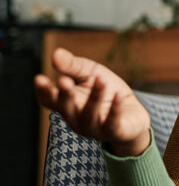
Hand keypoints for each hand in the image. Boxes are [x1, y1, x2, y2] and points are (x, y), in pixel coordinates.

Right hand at [34, 47, 150, 155]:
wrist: (132, 112)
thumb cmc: (106, 90)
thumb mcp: (90, 72)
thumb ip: (73, 65)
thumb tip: (56, 53)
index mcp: (67, 103)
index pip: (49, 100)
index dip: (43, 91)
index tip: (39, 78)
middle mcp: (76, 118)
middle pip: (66, 109)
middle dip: (64, 95)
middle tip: (64, 80)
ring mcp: (94, 128)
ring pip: (89, 115)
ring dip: (94, 98)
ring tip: (100, 80)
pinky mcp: (114, 132)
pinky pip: (112, 123)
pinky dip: (115, 110)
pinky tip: (119, 96)